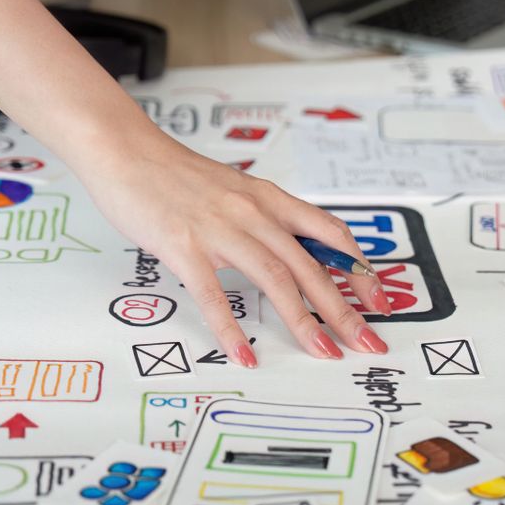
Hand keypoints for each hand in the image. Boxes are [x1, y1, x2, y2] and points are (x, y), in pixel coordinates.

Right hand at [81, 127, 390, 367]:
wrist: (125, 150)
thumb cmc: (175, 174)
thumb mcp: (234, 190)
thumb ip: (264, 218)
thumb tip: (293, 251)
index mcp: (269, 198)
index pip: (329, 233)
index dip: (358, 268)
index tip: (378, 299)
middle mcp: (253, 212)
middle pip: (311, 264)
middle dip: (344, 308)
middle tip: (367, 341)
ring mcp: (219, 229)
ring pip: (275, 279)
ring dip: (303, 321)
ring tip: (322, 353)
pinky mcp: (183, 245)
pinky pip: (213, 294)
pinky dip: (231, 329)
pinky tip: (245, 354)